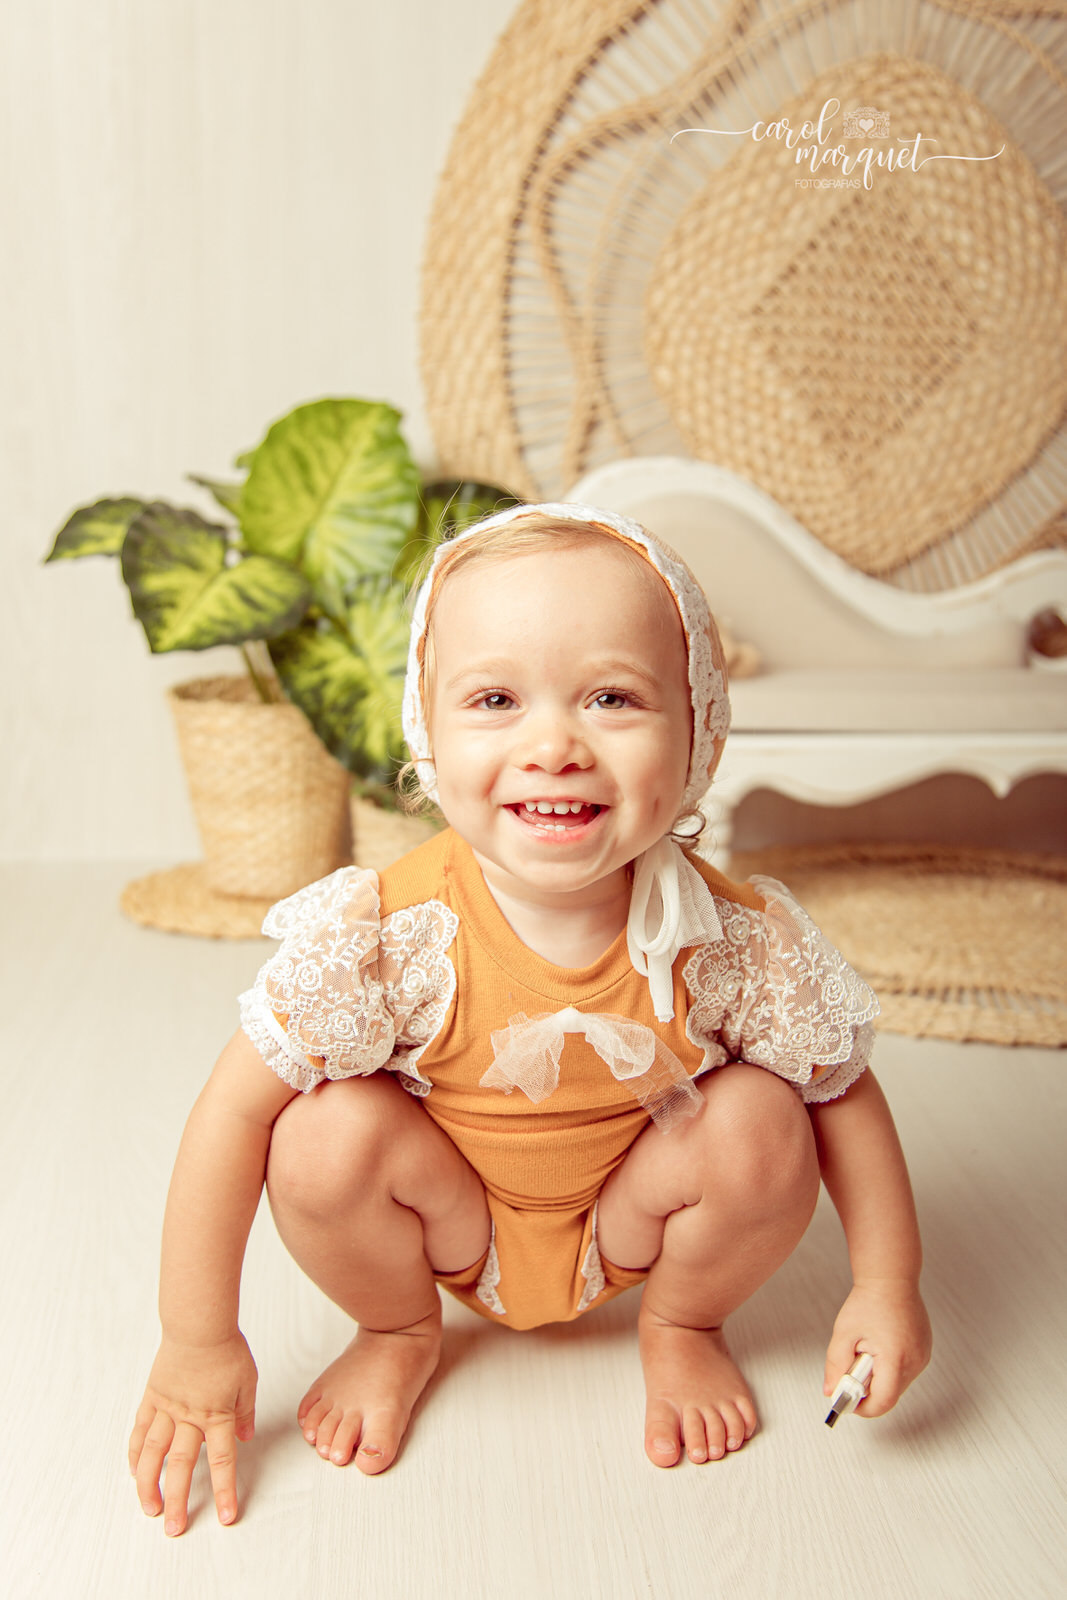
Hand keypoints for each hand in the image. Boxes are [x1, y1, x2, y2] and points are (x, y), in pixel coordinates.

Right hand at [128, 1332, 258, 1535]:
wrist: (198, 1325)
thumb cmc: (226, 1349)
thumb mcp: (247, 1380)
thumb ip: (245, 1411)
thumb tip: (245, 1437)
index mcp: (217, 1415)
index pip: (222, 1460)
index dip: (223, 1490)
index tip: (224, 1516)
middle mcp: (190, 1417)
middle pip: (183, 1466)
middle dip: (179, 1500)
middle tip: (174, 1528)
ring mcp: (167, 1409)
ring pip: (153, 1454)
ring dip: (149, 1484)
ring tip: (149, 1509)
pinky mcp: (152, 1398)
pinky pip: (140, 1430)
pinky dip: (135, 1452)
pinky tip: (133, 1470)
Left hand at [824, 1280, 931, 1417]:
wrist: (891, 1277)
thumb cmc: (869, 1300)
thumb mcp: (844, 1334)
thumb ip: (835, 1366)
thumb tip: (831, 1391)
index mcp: (895, 1358)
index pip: (882, 1402)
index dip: (862, 1407)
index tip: (847, 1402)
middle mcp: (915, 1360)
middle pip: (890, 1394)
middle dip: (868, 1388)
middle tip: (852, 1366)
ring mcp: (923, 1356)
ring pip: (898, 1384)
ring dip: (879, 1377)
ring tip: (868, 1349)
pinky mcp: (924, 1351)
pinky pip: (905, 1371)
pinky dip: (890, 1367)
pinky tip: (880, 1346)